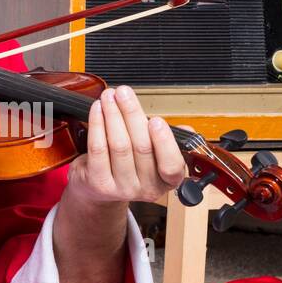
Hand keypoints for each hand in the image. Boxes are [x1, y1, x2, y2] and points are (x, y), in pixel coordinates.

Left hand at [65, 84, 188, 207]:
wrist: (101, 190)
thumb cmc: (133, 166)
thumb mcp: (157, 156)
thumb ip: (171, 141)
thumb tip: (184, 130)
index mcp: (167, 181)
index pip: (171, 165)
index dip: (164, 142)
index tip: (156, 120)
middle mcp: (147, 188)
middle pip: (141, 147)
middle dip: (131, 114)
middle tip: (124, 93)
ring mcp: (122, 188)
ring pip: (119, 145)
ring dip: (113, 115)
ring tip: (109, 96)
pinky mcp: (99, 183)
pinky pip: (98, 149)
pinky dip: (97, 125)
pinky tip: (97, 109)